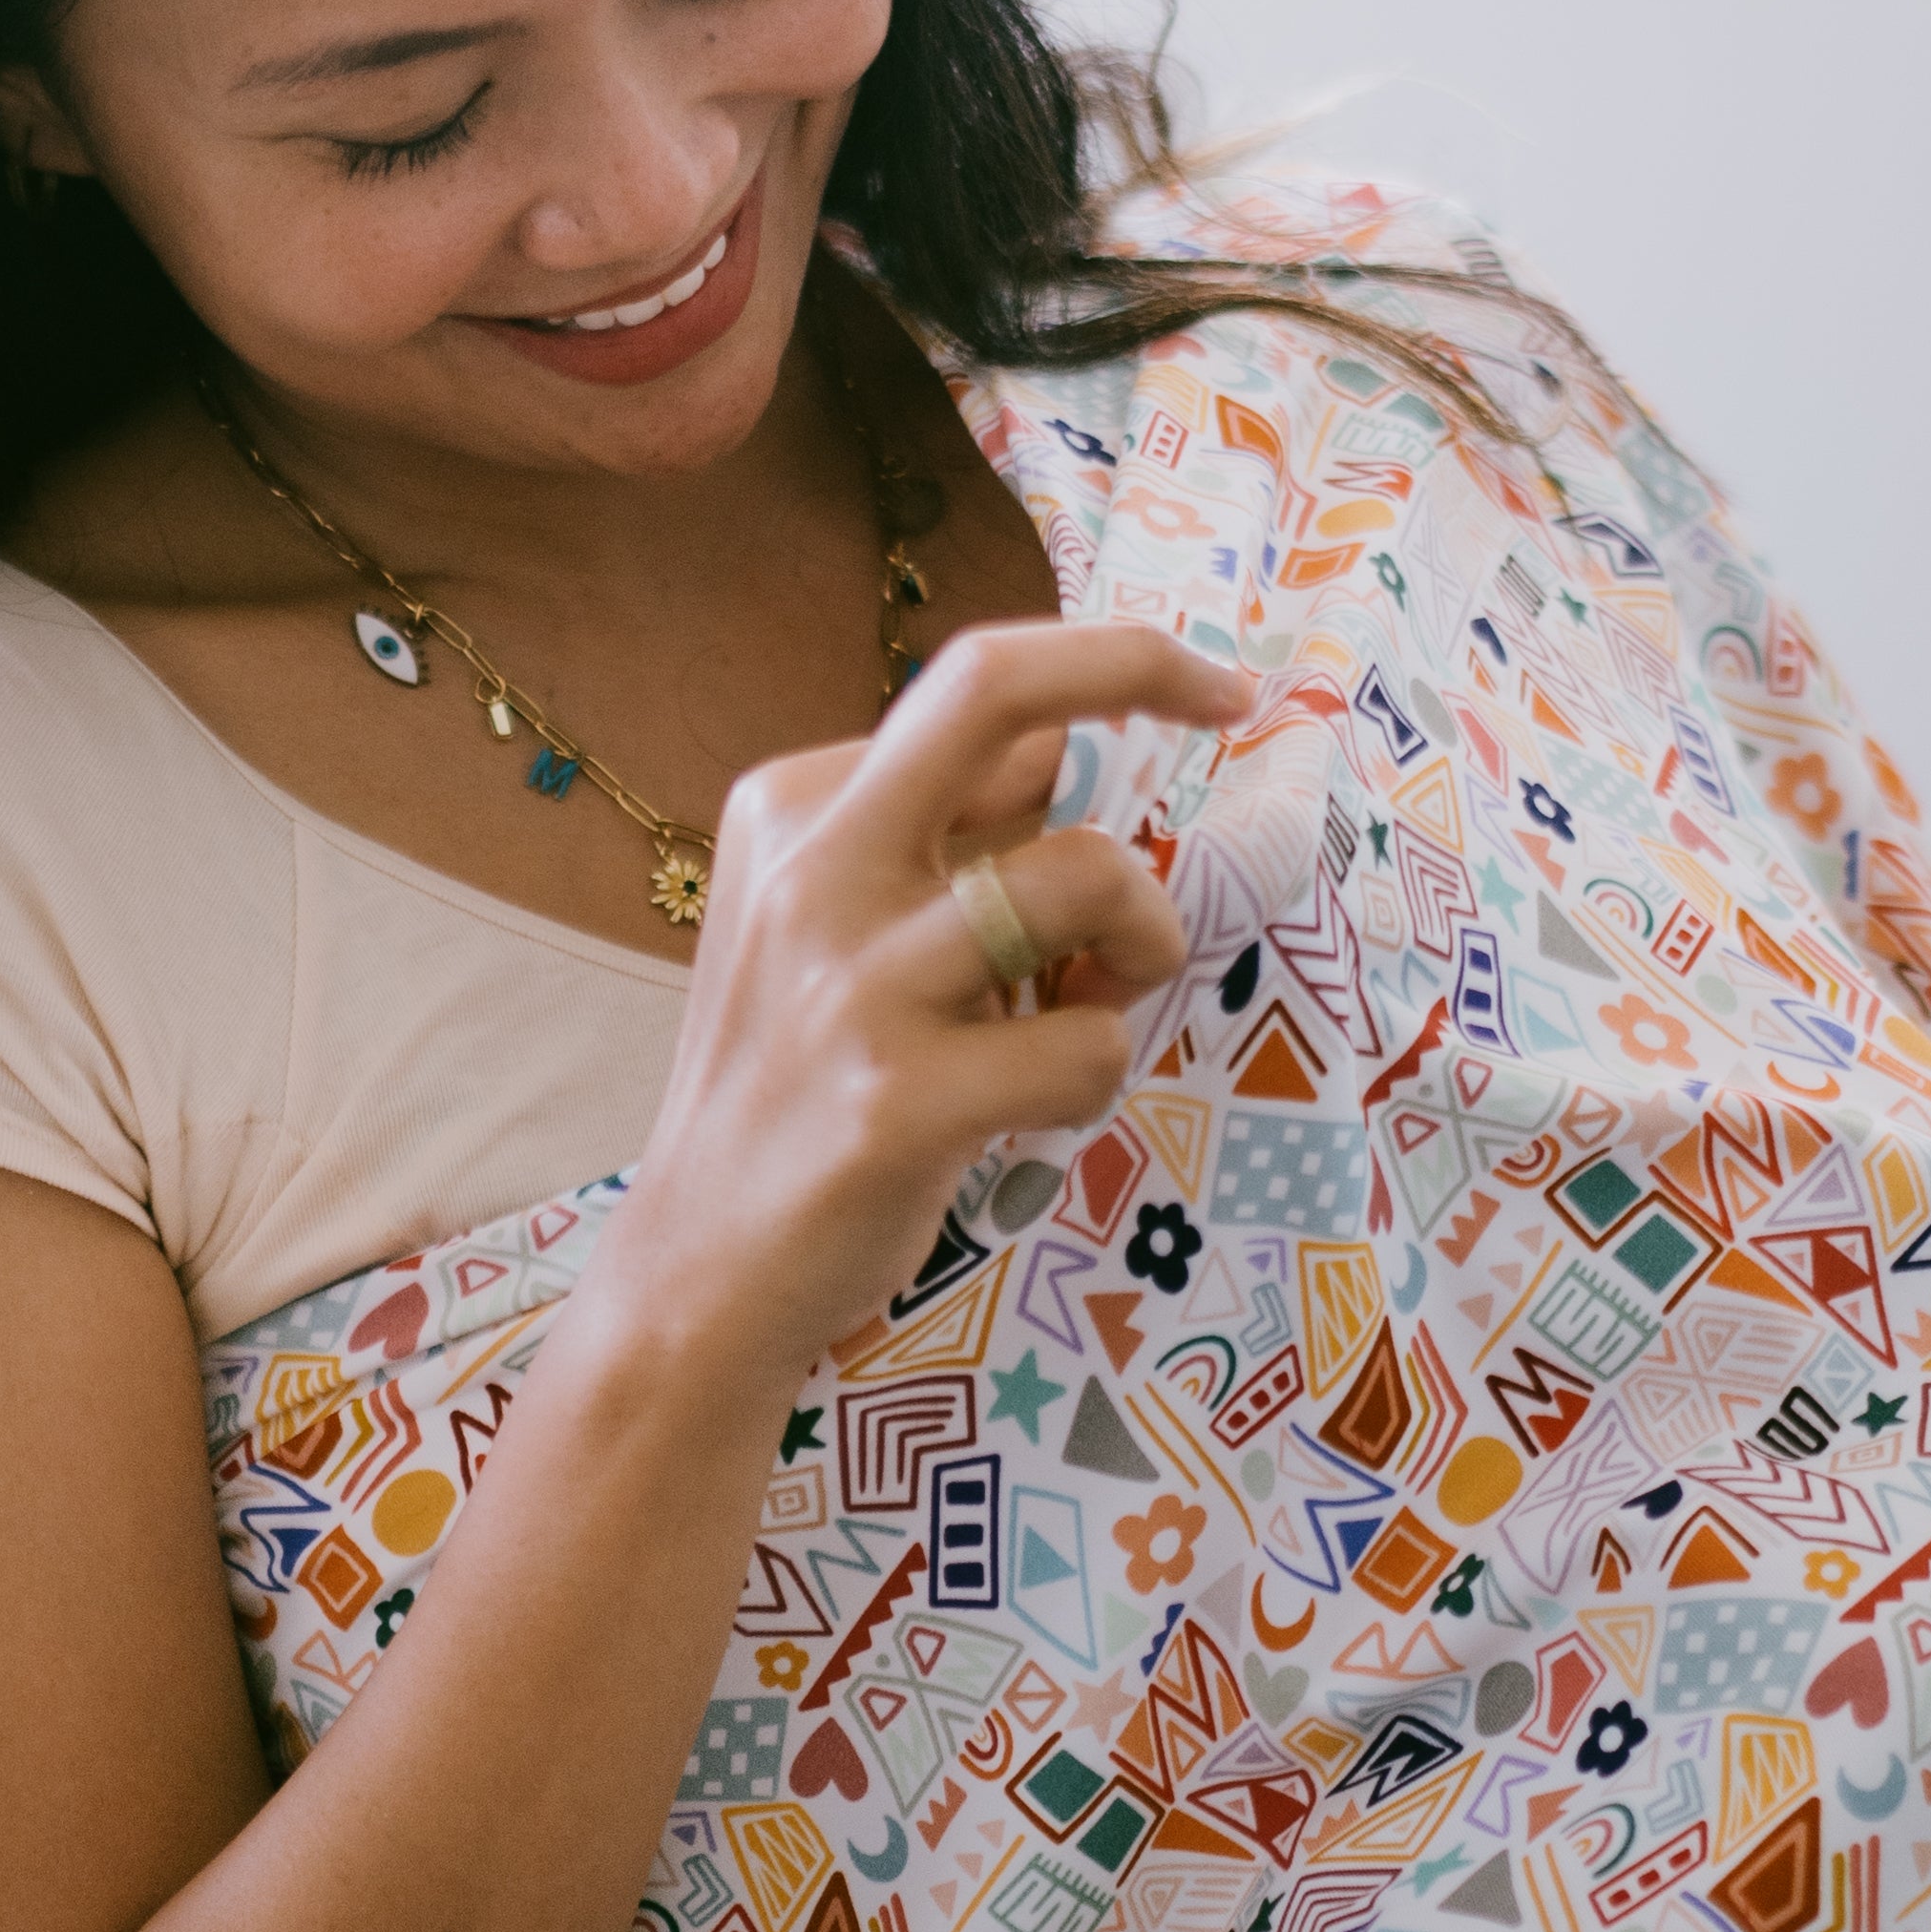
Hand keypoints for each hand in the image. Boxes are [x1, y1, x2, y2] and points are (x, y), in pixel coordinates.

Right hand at [601, 620, 1252, 1412]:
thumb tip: (1063, 755)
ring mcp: (852, 985)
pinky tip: (1039, 1107)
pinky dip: (1098, 1072)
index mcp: (792, 809)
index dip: (1107, 677)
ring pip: (1085, 875)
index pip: (975, 695)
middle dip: (1138, 664)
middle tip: (1234, 700)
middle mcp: (814, 870)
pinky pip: (1087, 1046)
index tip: (1206, 685)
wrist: (697, 1267)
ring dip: (1144, 940)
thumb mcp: (824, 926)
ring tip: (1100, 1003)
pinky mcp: (896, 1100)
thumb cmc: (791, 1086)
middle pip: (989, 691)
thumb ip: (933, 841)